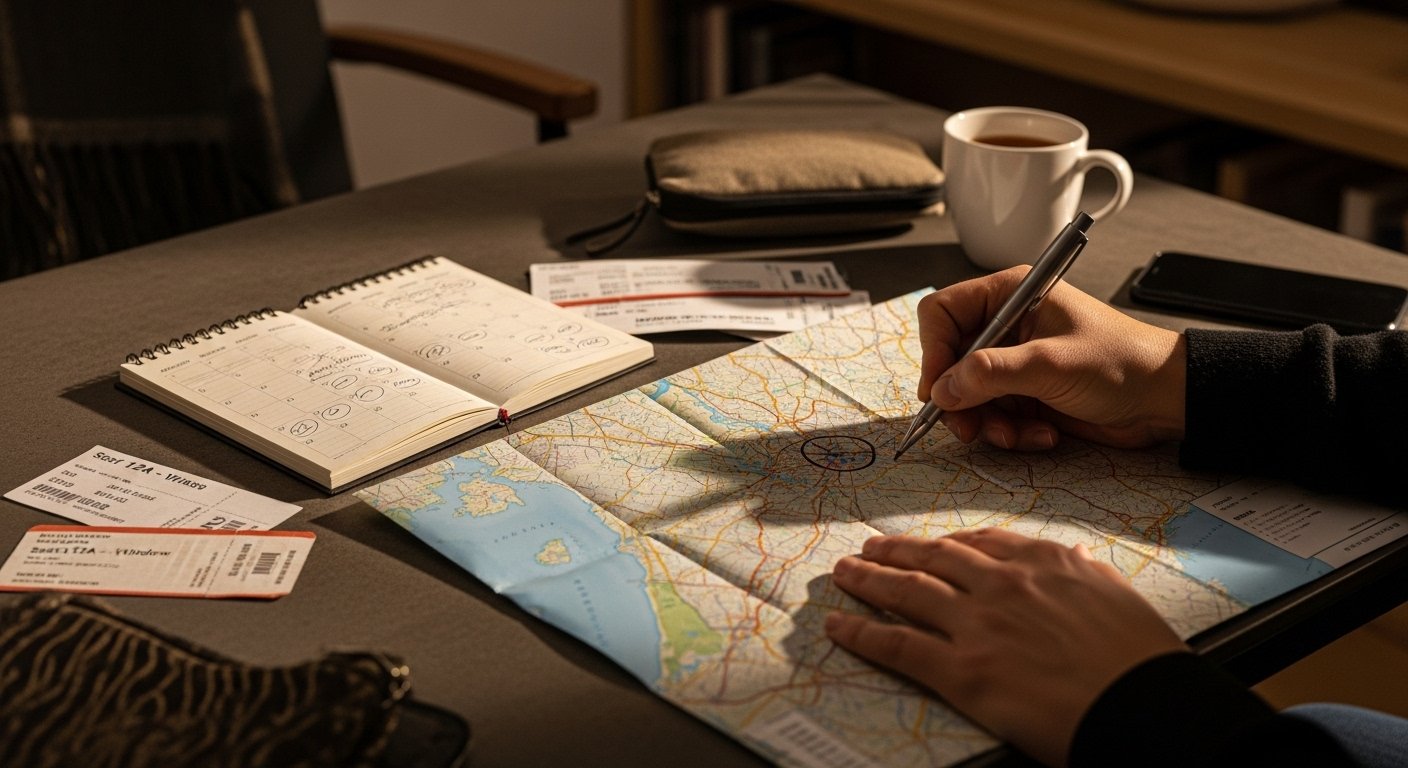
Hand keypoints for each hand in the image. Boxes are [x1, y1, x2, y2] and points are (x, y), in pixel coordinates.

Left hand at [826, 530, 1186, 766]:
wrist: (1144, 706)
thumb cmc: (1140, 659)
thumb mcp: (1118, 594)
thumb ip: (1085, 573)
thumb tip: (1076, 558)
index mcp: (1043, 562)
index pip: (980, 542)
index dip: (944, 542)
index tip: (927, 542)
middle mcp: (1002, 584)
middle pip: (933, 558)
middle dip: (895, 551)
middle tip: (869, 548)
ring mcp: (977, 625)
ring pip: (906, 591)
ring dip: (868, 580)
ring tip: (845, 573)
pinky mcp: (961, 671)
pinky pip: (897, 644)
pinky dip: (861, 632)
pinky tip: (839, 625)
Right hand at [917, 268, 1185, 449]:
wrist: (1165, 399)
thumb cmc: (1122, 362)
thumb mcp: (1051, 364)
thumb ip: (991, 373)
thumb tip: (942, 389)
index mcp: (1011, 295)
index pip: (943, 314)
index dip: (934, 351)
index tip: (937, 390)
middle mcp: (1007, 325)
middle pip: (950, 361)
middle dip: (959, 399)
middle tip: (969, 427)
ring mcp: (1015, 362)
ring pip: (968, 396)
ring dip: (987, 423)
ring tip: (1017, 436)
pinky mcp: (1026, 394)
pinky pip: (994, 416)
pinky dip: (1011, 432)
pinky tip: (1043, 435)